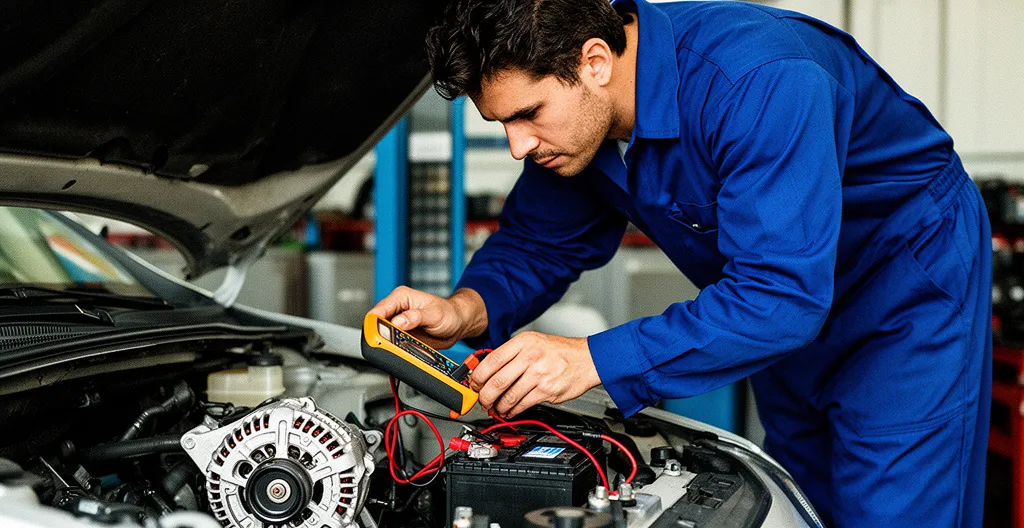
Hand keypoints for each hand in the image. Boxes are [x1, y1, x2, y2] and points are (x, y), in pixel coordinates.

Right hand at [369, 286, 487, 349]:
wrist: (457, 324)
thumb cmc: (448, 313)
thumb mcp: (434, 314)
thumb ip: (416, 317)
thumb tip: (398, 321)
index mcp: (401, 297)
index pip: (379, 310)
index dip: (374, 323)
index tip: (376, 335)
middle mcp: (396, 310)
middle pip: (377, 325)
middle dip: (380, 336)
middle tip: (388, 345)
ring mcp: (398, 324)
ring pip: (383, 336)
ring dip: (388, 345)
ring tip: (399, 349)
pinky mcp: (401, 336)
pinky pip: (392, 344)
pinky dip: (395, 350)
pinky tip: (402, 352)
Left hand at [470, 331, 601, 416]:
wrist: (588, 359)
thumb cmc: (560, 351)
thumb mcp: (534, 342)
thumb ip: (512, 354)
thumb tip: (489, 370)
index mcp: (523, 342)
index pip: (492, 360)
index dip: (478, 376)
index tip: (474, 384)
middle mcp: (530, 356)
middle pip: (497, 380)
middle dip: (485, 395)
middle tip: (482, 400)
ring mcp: (539, 374)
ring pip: (509, 395)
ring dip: (498, 406)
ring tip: (496, 408)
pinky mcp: (547, 390)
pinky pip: (523, 404)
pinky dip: (512, 411)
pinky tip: (510, 411)